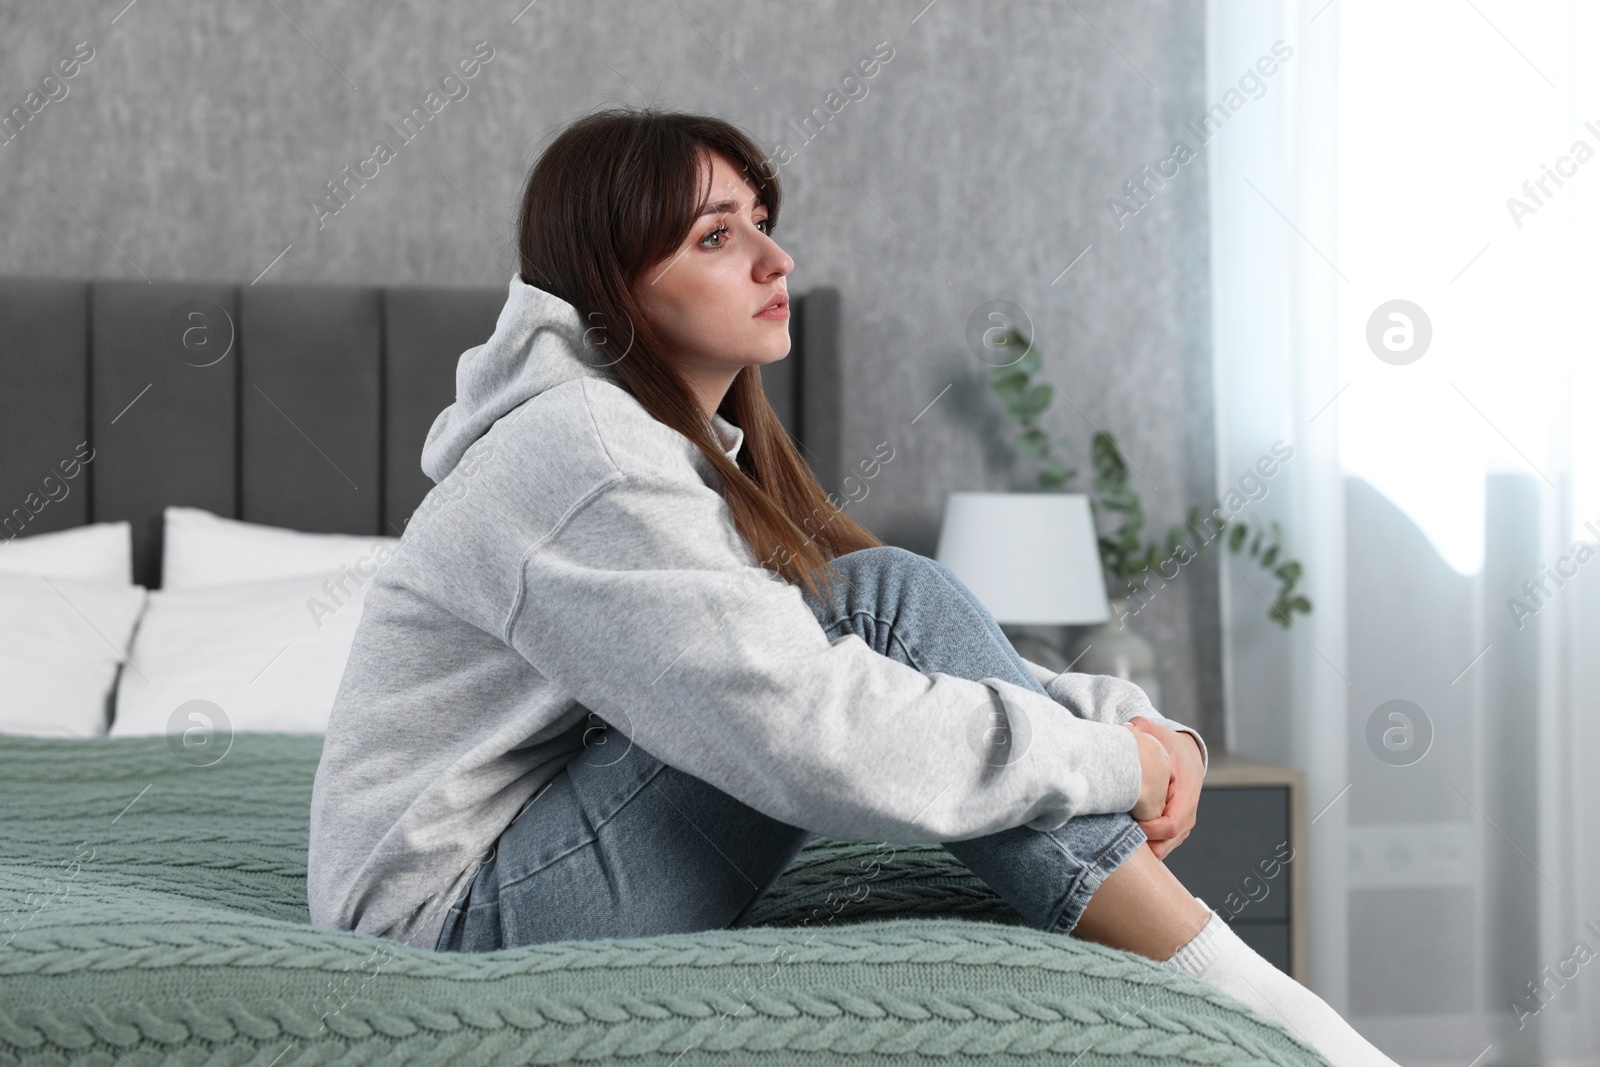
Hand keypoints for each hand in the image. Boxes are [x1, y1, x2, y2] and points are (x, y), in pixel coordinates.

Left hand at [1127, 716, 1203, 858]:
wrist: (1186, 754)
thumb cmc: (1170, 745)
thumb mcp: (1158, 733)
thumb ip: (1143, 728)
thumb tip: (1128, 727)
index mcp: (1186, 791)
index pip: (1171, 824)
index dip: (1149, 829)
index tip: (1129, 821)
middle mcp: (1188, 811)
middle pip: (1168, 842)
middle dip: (1143, 843)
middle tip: (1119, 834)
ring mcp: (1184, 822)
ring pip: (1165, 847)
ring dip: (1144, 845)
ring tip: (1121, 834)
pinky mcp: (1177, 827)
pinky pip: (1162, 844)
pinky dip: (1146, 844)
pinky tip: (1128, 833)